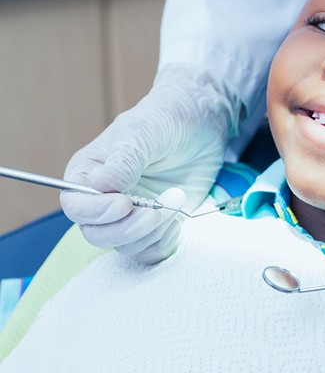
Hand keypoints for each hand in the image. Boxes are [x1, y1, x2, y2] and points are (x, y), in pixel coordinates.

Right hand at [60, 63, 240, 263]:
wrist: (200, 123)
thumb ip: (124, 161)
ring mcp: (131, 215)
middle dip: (127, 229)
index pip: (76, 206)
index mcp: (88, 174)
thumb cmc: (165, 120)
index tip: (124, 204)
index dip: (96, 212)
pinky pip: (150, 251)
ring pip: (126, 246)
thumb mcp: (143, 133)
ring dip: (152, 232)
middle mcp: (104, 200)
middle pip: (97, 234)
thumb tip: (99, 185)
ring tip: (175, 200)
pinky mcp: (156, 226)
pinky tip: (177, 221)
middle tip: (156, 212)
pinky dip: (163, 243)